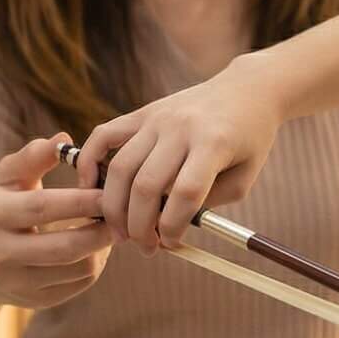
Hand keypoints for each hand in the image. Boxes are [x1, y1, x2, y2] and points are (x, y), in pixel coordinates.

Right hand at [0, 135, 112, 307]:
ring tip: (111, 226)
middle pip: (64, 246)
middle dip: (101, 229)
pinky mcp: (34, 302)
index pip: (43, 207)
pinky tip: (96, 247)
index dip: (81, 200)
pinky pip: (78, 285)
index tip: (110, 189)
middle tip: (123, 212)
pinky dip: (95, 265)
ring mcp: (16, 283)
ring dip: (102, 248)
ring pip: (77, 269)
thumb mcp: (6, 178)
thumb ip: (34, 156)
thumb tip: (64, 140)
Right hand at [74, 59, 281, 252]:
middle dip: (140, 226)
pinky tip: (89, 188)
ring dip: (114, 207)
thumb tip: (166, 229)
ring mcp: (157, 118)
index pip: (185, 194)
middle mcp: (181, 128)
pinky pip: (104, 135)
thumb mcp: (244, 177)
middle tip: (145, 247)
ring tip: (122, 233)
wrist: (247, 90)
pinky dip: (88, 161)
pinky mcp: (142, 113)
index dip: (173, 227)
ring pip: (120, 167)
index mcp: (214, 143)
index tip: (171, 244)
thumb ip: (208, 204)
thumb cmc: (250, 140)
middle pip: (146, 185)